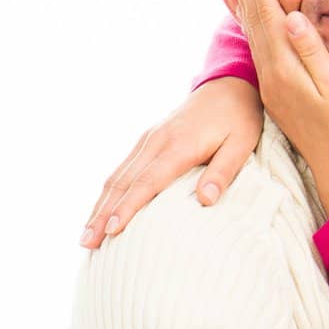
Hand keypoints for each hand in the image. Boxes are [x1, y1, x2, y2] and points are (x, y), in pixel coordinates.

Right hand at [81, 76, 263, 246]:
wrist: (228, 85)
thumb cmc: (239, 119)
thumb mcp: (241, 145)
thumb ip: (223, 172)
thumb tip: (206, 200)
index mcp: (178, 146)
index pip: (147, 182)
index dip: (128, 208)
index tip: (112, 230)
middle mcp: (155, 142)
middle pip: (123, 183)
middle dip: (102, 214)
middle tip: (86, 243)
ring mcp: (148, 140)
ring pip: (117, 176)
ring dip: (99, 206)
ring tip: (86, 234)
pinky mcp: (148, 140)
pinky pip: (123, 169)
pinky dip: (109, 192)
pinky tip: (101, 209)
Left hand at [228, 0, 328, 215]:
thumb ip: (314, 53)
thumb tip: (293, 17)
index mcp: (285, 69)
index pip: (268, 16)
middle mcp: (271, 75)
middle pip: (254, 23)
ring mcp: (271, 87)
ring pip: (253, 37)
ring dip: (246, 6)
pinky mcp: (277, 95)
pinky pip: (260, 51)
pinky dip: (254, 29)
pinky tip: (255, 23)